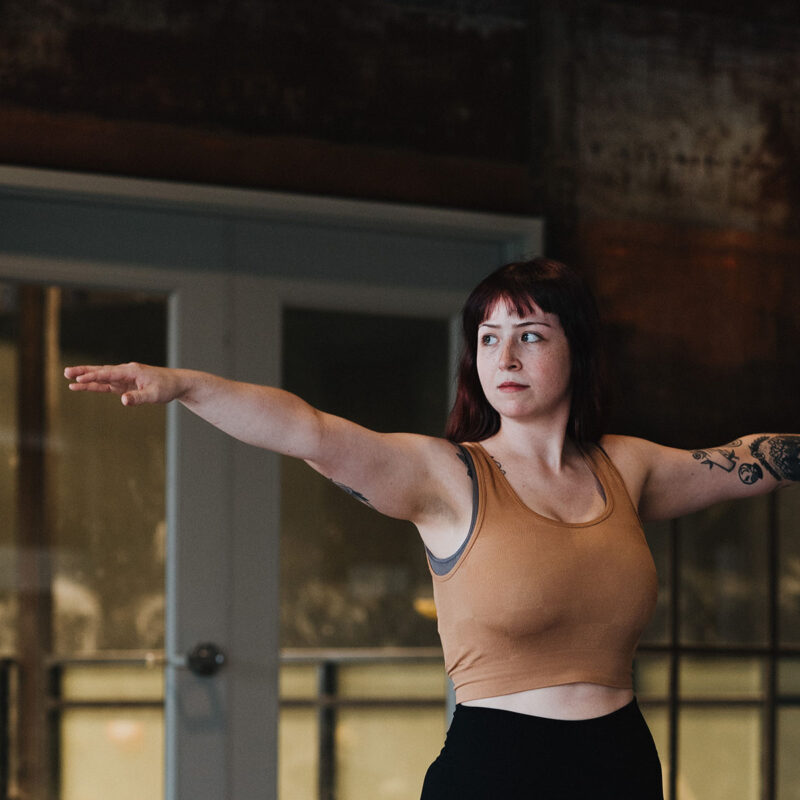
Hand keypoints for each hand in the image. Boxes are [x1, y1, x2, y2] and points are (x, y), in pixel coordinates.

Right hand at [64, 362, 185, 405]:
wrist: (177, 383)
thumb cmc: (166, 387)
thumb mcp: (154, 395)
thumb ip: (138, 397)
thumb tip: (123, 400)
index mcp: (131, 371)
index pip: (108, 373)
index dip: (93, 376)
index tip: (78, 379)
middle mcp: (126, 372)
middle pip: (101, 371)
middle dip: (84, 372)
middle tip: (66, 373)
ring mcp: (124, 378)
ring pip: (102, 377)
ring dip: (87, 378)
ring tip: (69, 378)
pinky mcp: (125, 384)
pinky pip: (107, 384)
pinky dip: (96, 385)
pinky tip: (83, 386)